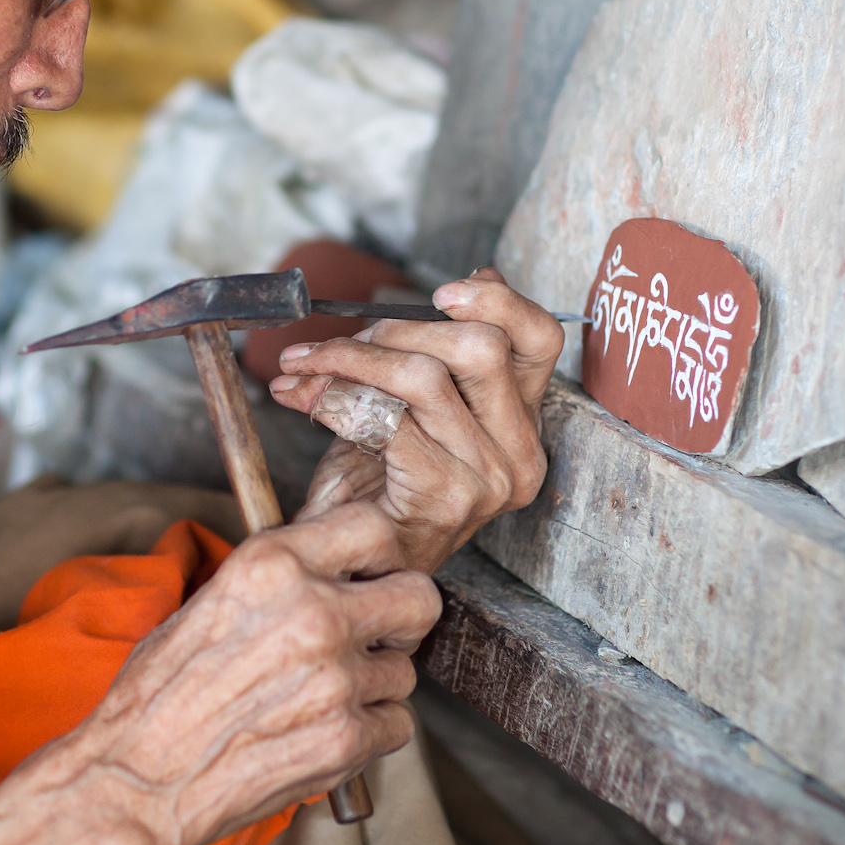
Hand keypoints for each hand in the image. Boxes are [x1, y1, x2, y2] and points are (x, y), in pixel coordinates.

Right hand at [67, 500, 436, 844]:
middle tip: (374, 636)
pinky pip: (397, 725)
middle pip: (419, 597)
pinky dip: (370, 734)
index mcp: (272, 566)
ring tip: (321, 699)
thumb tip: (331, 568)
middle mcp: (313, 612)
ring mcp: (336, 678)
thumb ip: (279, 578)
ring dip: (374, 686)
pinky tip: (324, 733)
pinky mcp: (347, 739)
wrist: (138, 780)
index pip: (374, 527)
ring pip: (404, 671)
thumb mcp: (208, 601)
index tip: (372, 574)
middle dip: (403, 618)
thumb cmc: (158, 694)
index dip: (381, 553)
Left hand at [267, 268, 563, 572]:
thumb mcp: (419, 407)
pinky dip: (334, 398)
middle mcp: (518, 455)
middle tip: (338, 344)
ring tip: (304, 367)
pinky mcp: (443, 497)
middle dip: (395, 329)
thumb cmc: (378, 484)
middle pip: (479, 348)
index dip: (498, 301)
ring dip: (349, 360)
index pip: (540, 340)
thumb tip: (479, 280)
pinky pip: (388, 418)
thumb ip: (446, 352)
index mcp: (521, 425)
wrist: (344, 563)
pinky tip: (305, 401)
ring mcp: (486, 480)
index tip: (443, 291)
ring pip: (424, 376)